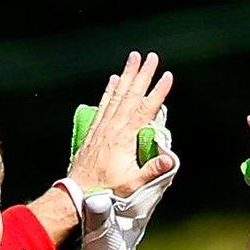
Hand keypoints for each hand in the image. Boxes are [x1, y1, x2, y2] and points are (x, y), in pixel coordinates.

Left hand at [68, 52, 174, 196]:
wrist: (78, 193)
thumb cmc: (107, 191)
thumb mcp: (134, 184)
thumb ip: (153, 170)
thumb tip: (171, 159)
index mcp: (125, 138)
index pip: (145, 109)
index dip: (157, 92)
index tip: (167, 76)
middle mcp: (113, 127)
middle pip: (131, 95)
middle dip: (143, 74)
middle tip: (152, 56)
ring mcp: (102, 127)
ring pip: (117, 95)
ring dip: (127, 75)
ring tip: (134, 58)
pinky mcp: (94, 131)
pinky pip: (103, 104)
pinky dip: (109, 90)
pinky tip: (114, 79)